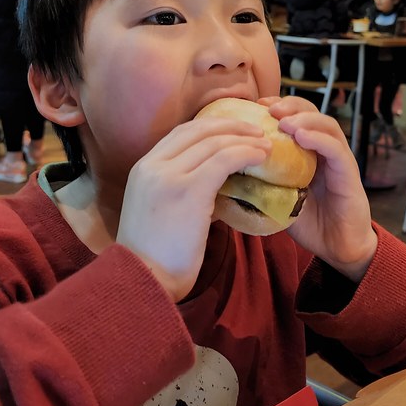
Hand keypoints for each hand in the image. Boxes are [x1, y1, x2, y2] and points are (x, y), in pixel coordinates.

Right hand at [116, 117, 270, 300]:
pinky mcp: (189, 191)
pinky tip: (261, 157)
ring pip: (214, 142)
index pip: (181, 134)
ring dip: (244, 139)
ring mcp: (169, 176)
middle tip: (256, 130)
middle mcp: (153, 166)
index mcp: (142, 169)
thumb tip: (213, 185)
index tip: (233, 130)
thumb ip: (176, 191)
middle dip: (231, 125)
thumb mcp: (156, 212)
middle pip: (198, 130)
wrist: (141, 280)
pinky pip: (223, 160)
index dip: (211, 126)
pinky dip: (245, 153)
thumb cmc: (153, 259)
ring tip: (265, 145)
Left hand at [260, 96, 376, 281]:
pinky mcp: (349, 173)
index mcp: (305, 152)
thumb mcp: (275, 199)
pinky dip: (319, 139)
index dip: (276, 106)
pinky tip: (301, 136)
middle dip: (289, 105)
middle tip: (268, 107)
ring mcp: (338, 159)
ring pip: (326, 125)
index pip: (294, 117)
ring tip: (284, 121)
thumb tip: (221, 176)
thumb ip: (256, 184)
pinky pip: (336, 149)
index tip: (254, 105)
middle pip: (310, 113)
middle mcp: (324, 150)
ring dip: (304, 118)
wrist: (338, 248)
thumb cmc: (307, 223)